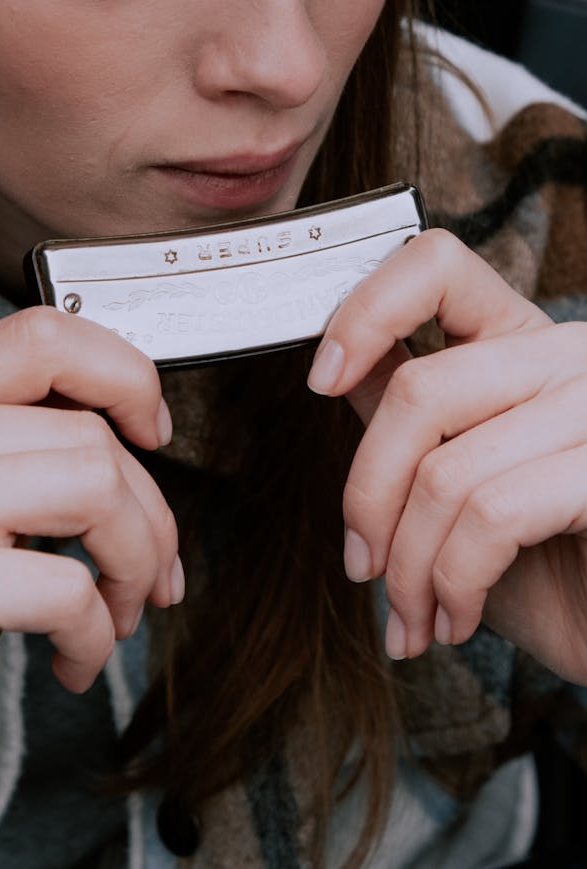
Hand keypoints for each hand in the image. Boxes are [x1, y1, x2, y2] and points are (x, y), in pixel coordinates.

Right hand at [0, 307, 180, 820]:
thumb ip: (26, 448)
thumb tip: (142, 428)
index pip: (42, 335)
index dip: (124, 376)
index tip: (152, 432)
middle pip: (89, 434)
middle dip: (150, 516)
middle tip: (149, 574)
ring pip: (96, 491)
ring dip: (135, 566)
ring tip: (115, 611)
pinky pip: (66, 587)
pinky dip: (96, 634)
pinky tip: (71, 658)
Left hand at [307, 229, 586, 682]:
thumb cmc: (542, 565)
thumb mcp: (457, 479)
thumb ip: (409, 414)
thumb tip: (337, 364)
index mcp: (521, 341)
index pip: (436, 265)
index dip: (365, 310)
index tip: (321, 380)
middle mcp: (567, 357)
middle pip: (419, 391)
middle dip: (368, 497)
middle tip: (363, 565)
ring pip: (445, 470)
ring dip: (408, 566)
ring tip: (414, 615)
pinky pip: (492, 516)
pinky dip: (453, 583)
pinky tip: (458, 617)